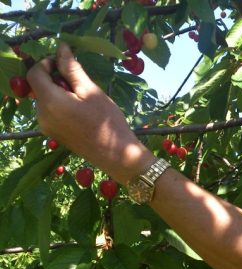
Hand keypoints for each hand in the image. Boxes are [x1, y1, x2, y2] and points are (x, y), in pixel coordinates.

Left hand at [27, 43, 154, 182]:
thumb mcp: (91, 91)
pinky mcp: (52, 133)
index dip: (47, 63)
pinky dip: (61, 104)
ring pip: (45, 98)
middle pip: (39, 86)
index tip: (66, 64)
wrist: (115, 154)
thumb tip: (60, 48)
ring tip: (83, 100)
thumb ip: (71, 69)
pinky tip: (80, 111)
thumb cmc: (107, 121)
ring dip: (59, 92)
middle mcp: (41, 114)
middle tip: (80, 84)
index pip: (34, 73)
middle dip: (55, 79)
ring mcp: (45, 125)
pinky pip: (50, 111)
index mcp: (50, 101)